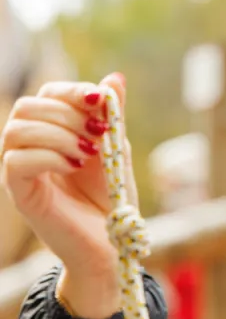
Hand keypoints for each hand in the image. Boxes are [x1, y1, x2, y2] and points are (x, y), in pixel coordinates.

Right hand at [0, 73, 135, 315]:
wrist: (113, 241)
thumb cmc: (112, 196)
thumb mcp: (117, 150)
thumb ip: (112, 117)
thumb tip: (116, 77)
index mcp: (52, 132)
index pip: (47, 94)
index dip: (72, 92)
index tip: (100, 101)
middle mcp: (30, 147)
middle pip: (27, 106)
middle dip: (67, 114)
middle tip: (98, 135)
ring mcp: (20, 170)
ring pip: (17, 130)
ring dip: (58, 134)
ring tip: (88, 153)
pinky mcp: (20, 193)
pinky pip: (16, 161)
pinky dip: (50, 156)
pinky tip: (75, 166)